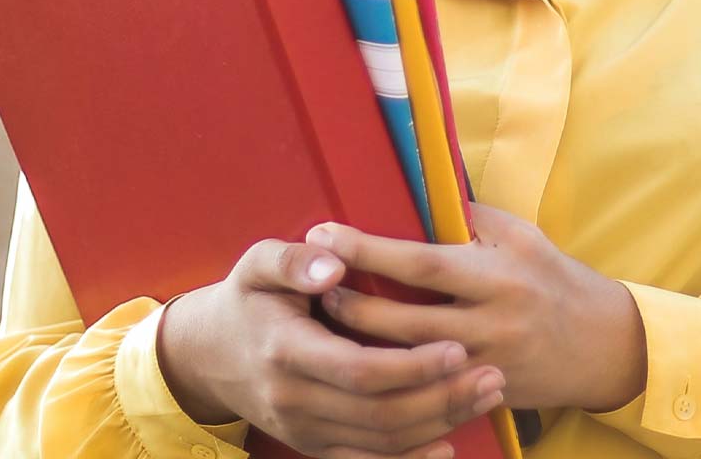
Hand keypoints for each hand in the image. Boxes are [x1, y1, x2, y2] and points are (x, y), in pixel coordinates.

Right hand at [157, 235, 510, 458]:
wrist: (207, 355)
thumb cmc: (247, 299)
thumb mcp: (257, 264)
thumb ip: (294, 260)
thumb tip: (334, 263)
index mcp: (285, 351)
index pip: (359, 370)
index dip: (412, 366)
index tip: (458, 348)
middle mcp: (293, 400)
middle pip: (380, 413)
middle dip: (442, 398)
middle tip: (493, 375)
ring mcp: (303, 430)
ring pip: (381, 442)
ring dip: (439, 423)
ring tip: (486, 396)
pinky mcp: (313, 447)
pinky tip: (447, 442)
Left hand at [311, 203, 648, 413]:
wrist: (604, 345)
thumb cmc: (555, 279)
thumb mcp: (521, 236)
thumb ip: (470, 218)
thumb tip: (414, 191)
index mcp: (499, 274)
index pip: (422, 263)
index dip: (369, 250)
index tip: (325, 233)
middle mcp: (492, 321)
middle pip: (405, 320)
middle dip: (352, 304)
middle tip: (311, 285)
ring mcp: (487, 365)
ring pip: (409, 362)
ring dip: (362, 343)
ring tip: (325, 319)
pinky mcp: (485, 393)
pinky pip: (427, 389)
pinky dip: (391, 376)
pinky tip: (360, 362)